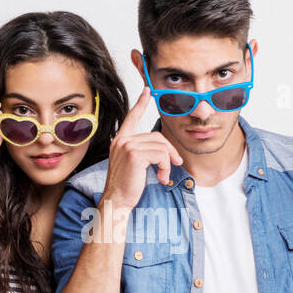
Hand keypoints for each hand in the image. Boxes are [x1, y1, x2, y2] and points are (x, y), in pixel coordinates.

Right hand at [101, 88, 182, 211]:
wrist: (117, 200)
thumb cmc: (126, 186)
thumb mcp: (133, 164)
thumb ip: (143, 152)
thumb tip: (166, 151)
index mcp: (120, 141)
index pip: (131, 117)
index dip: (140, 103)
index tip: (148, 91)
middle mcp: (122, 140)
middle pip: (157, 136)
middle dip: (170, 151)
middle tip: (176, 164)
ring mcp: (127, 146)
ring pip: (161, 146)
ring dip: (168, 163)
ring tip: (164, 176)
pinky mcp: (135, 155)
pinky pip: (161, 155)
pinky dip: (166, 168)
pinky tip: (161, 178)